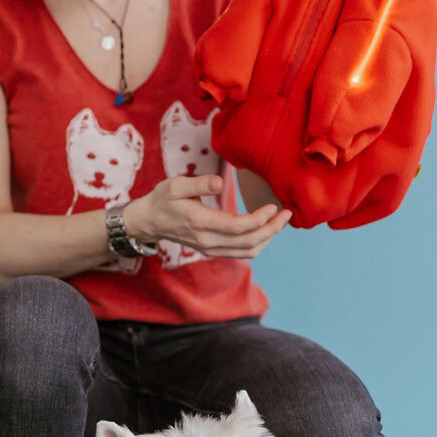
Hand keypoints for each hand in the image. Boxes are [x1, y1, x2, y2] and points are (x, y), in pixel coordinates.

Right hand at [127, 175, 291, 259]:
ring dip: (268, 238)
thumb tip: (219, 183)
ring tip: (280, 221)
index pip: (237, 227)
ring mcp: (211, 249)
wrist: (149, 221)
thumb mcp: (174, 185)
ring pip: (248, 251)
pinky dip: (258, 243)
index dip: (260, 219)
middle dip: (272, 229)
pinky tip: (266, 229)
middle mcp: (208, 241)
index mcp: (200, 223)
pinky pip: (242, 253)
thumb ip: (198, 183)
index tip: (273, 206)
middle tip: (287, 214)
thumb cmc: (162, 200)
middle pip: (248, 243)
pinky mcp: (214, 250)